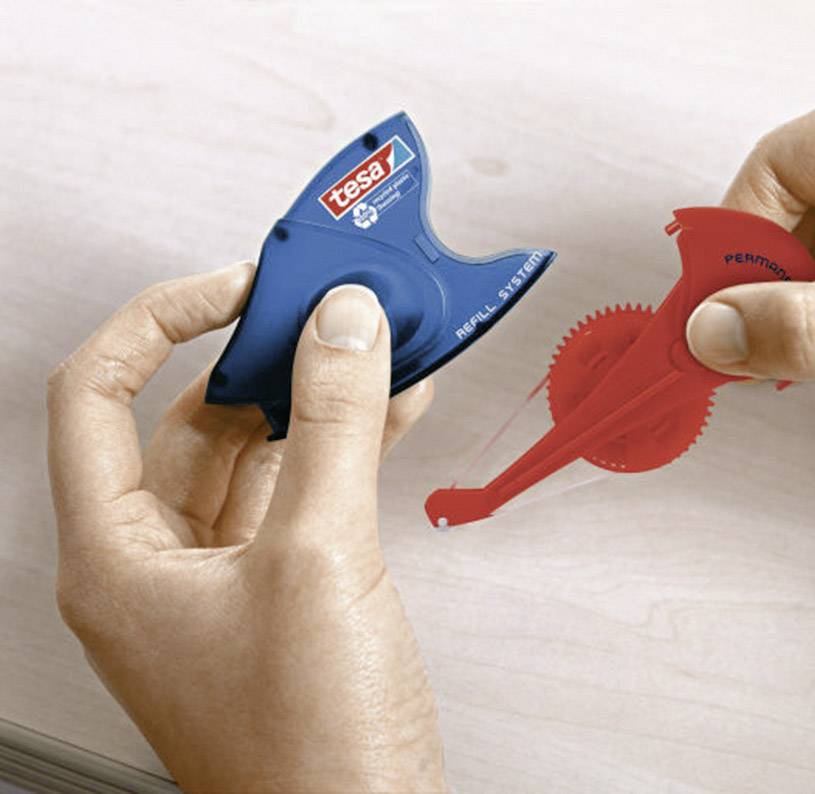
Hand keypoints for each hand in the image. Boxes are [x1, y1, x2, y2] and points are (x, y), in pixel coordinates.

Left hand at [47, 264, 446, 792]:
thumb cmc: (310, 754)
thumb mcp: (317, 561)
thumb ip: (329, 429)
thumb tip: (340, 330)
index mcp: (118, 559)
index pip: (96, 396)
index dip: (158, 323)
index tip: (232, 288)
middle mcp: (160, 566)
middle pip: (189, 421)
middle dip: (259, 357)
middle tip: (320, 309)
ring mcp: (225, 580)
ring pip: (256, 455)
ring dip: (313, 398)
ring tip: (369, 349)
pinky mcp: (284, 592)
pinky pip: (304, 491)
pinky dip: (344, 445)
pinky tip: (391, 412)